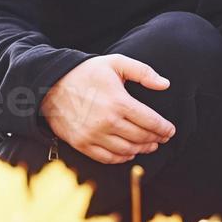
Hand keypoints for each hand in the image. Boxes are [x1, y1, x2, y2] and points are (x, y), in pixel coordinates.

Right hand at [41, 55, 175, 164]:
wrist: (50, 85)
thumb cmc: (86, 72)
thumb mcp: (115, 63)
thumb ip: (143, 72)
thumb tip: (165, 84)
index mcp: (119, 102)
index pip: (150, 121)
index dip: (164, 128)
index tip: (171, 131)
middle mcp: (107, 122)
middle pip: (141, 137)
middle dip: (155, 139)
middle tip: (162, 138)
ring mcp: (93, 135)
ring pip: (126, 150)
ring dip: (141, 149)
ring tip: (149, 145)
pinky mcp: (82, 144)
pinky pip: (107, 158)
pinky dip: (121, 158)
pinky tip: (129, 153)